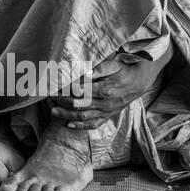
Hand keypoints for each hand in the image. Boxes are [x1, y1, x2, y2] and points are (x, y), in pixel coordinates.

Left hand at [50, 51, 164, 129]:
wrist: (139, 81)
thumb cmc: (123, 70)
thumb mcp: (113, 64)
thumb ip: (99, 68)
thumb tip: (86, 72)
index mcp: (105, 89)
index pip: (80, 92)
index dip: (66, 90)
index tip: (55, 87)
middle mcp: (105, 103)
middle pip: (79, 105)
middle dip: (62, 102)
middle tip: (50, 98)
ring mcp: (106, 111)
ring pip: (83, 116)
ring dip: (66, 115)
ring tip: (53, 111)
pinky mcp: (108, 116)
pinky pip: (93, 124)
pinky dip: (80, 126)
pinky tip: (68, 125)